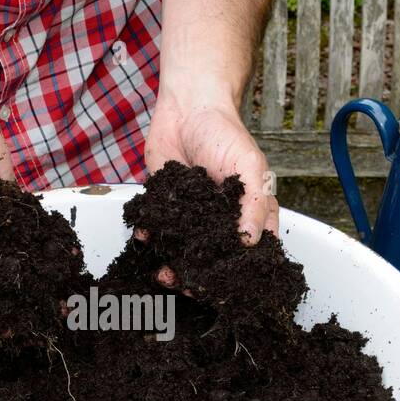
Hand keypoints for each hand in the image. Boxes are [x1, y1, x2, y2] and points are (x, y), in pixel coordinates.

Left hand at [143, 95, 277, 287]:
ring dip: (173, 267)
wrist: (187, 108)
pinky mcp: (167, 208)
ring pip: (184, 253)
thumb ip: (254, 204)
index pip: (250, 256)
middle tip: (189, 288)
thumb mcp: (249, 166)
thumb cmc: (225, 133)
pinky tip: (144, 238)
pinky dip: (150, 237)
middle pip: (214, 262)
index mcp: (250, 215)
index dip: (239, 276)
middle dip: (200, 279)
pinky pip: (158, 230)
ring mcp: (194, 218)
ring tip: (163, 273)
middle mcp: (222, 222)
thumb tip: (252, 242)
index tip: (224, 292)